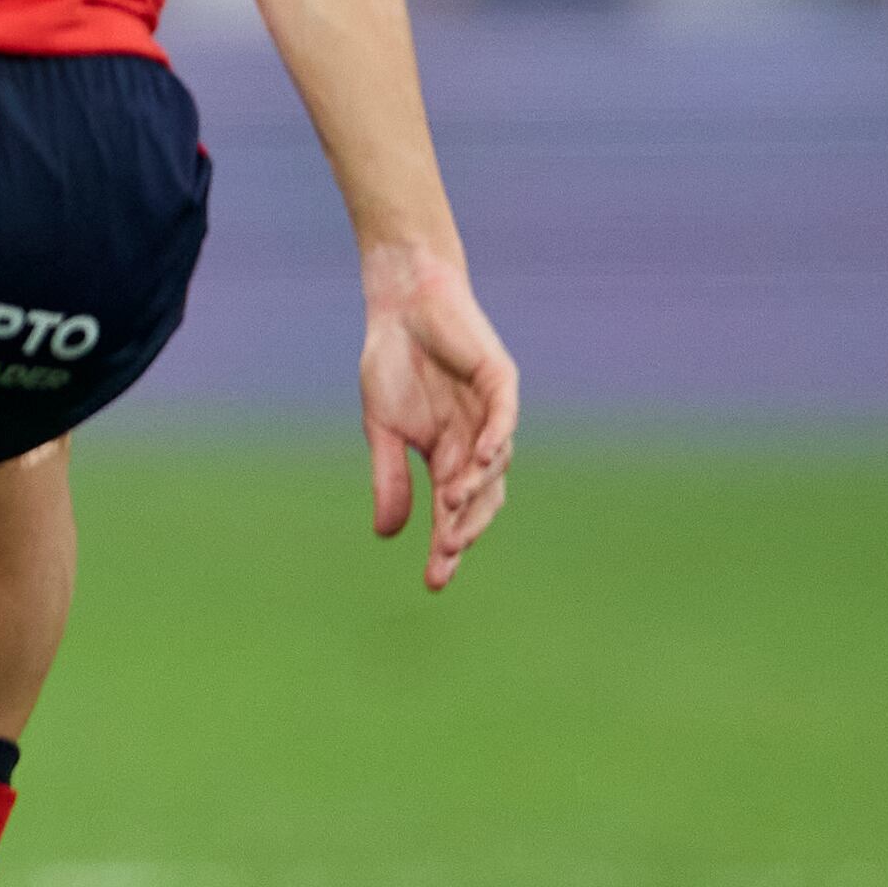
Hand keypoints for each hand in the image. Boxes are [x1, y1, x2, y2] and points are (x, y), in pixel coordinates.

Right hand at [356, 244, 517, 590]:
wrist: (402, 304)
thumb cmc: (393, 363)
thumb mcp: (382, 429)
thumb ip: (390, 478)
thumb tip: (388, 534)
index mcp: (448, 456)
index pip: (452, 511)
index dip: (445, 546)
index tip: (434, 582)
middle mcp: (477, 441)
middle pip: (482, 498)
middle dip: (465, 529)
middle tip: (446, 555)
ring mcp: (492, 413)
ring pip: (494, 463)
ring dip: (474, 489)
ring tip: (451, 509)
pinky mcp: (500, 382)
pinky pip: (504, 418)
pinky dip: (495, 441)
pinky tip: (478, 462)